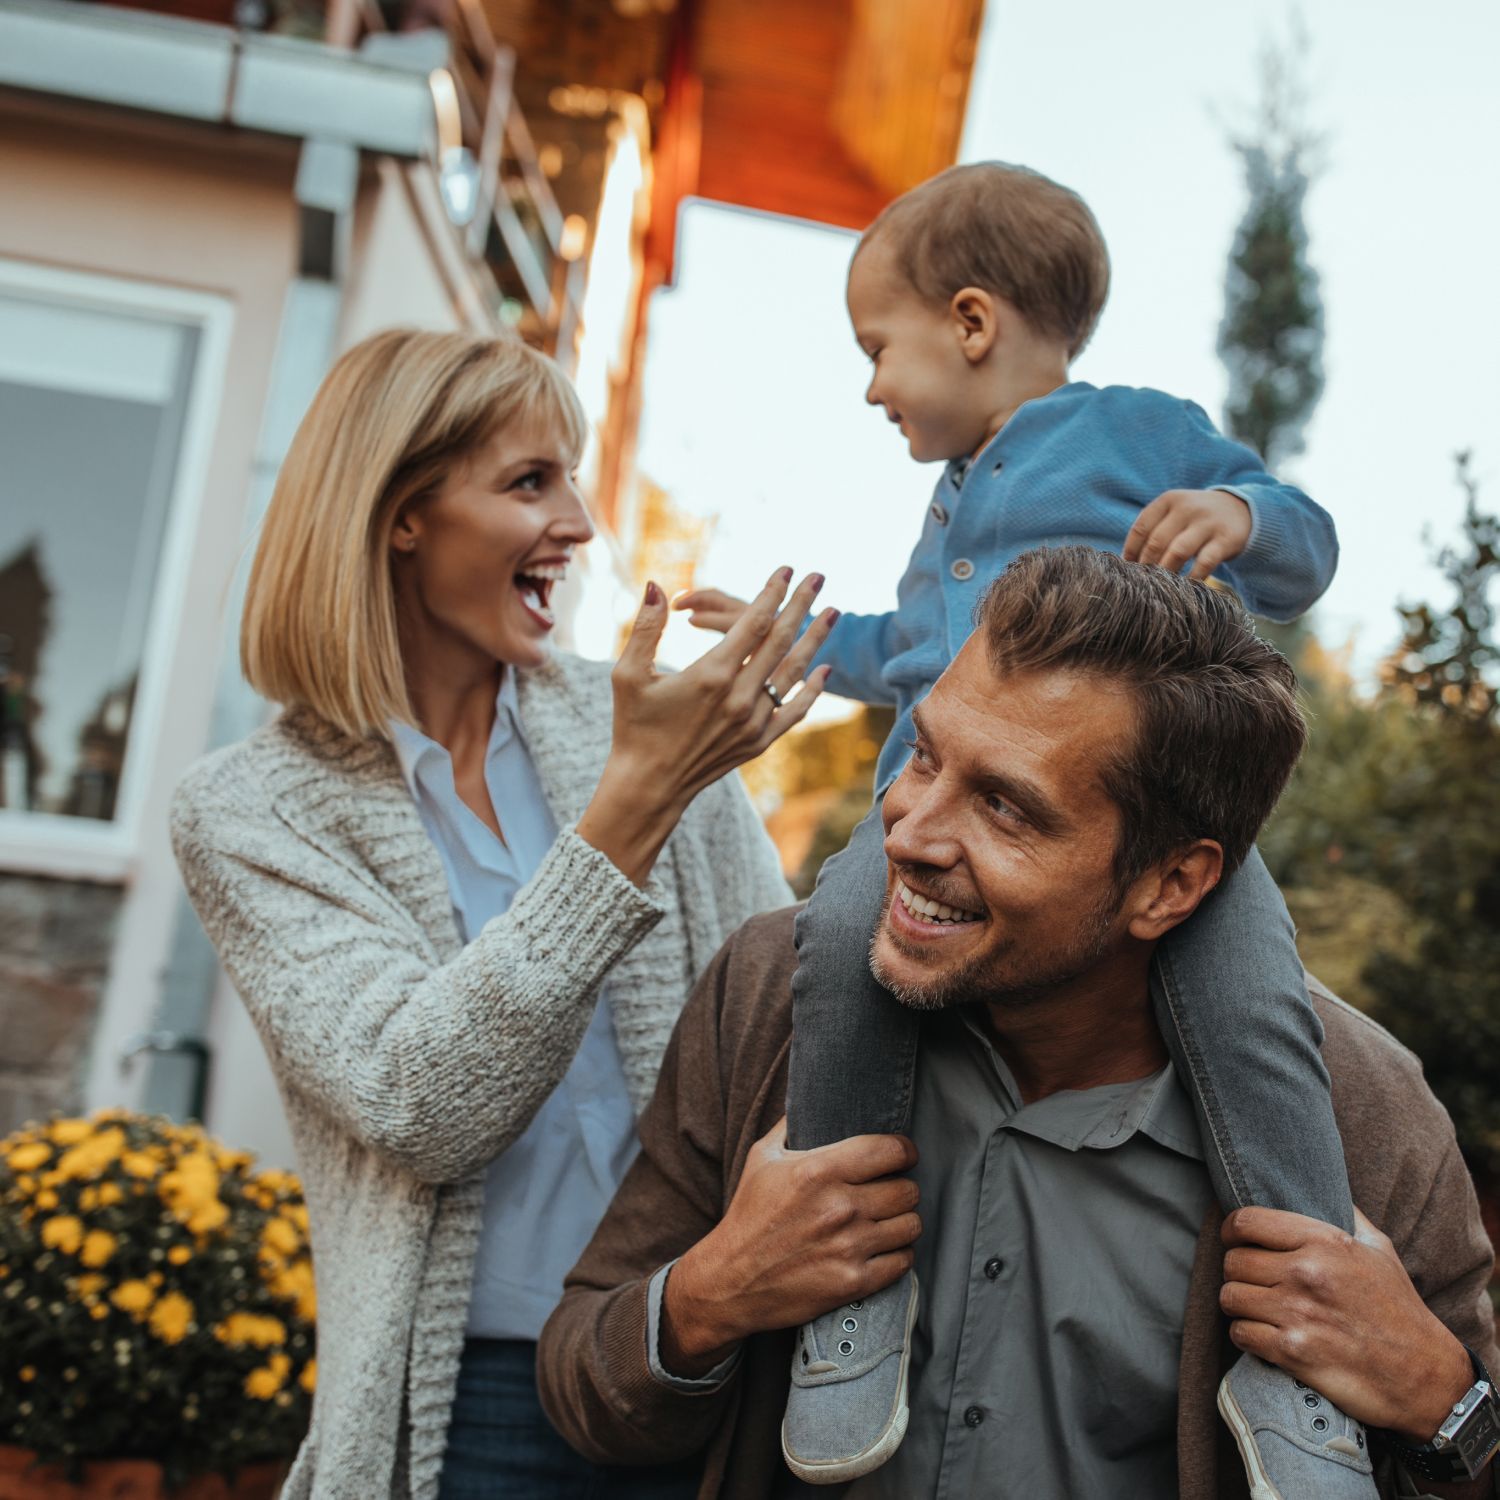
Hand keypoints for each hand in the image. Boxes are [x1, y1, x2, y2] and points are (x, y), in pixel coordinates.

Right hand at [577, 569, 837, 884]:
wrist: (649, 785)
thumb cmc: (634, 726)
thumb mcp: (629, 674)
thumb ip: (646, 627)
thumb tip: (657, 585)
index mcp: (711, 675)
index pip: (752, 623)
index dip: (771, 593)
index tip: (785, 569)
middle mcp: (739, 696)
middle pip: (779, 640)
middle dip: (800, 605)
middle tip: (819, 576)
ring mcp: (753, 721)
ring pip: (792, 672)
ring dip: (814, 640)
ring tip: (833, 613)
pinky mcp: (759, 742)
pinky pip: (793, 711)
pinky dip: (811, 690)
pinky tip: (824, 670)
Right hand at [660, 1118, 919, 1376]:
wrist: (731, 1280)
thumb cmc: (749, 1215)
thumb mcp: (762, 1158)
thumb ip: (791, 1124)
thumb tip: (810, 1096)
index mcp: (819, 1170)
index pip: (891, 1150)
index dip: (904, 1150)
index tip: (902, 1154)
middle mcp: (840, 1207)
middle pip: (908, 1189)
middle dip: (903, 1186)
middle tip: (891, 1190)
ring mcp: (849, 1246)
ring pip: (911, 1224)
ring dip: (903, 1220)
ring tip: (889, 1219)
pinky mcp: (853, 1281)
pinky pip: (903, 1261)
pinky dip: (898, 1253)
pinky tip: (882, 1248)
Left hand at [1123, 488, 1252, 581]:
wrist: (1239, 510)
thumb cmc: (1194, 519)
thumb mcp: (1174, 514)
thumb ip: (1152, 530)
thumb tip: (1126, 562)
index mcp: (1169, 500)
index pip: (1141, 528)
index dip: (1131, 552)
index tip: (1128, 569)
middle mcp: (1187, 508)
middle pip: (1157, 542)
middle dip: (1147, 565)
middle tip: (1145, 580)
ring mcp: (1208, 523)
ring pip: (1178, 552)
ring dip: (1166, 572)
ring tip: (1162, 585)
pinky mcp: (1226, 539)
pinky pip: (1205, 562)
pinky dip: (1193, 577)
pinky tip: (1186, 586)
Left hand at [1220, 1206, 1474, 1441]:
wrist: (1424, 1375)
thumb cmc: (1399, 1309)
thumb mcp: (1379, 1249)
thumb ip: (1346, 1215)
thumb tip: (1325, 1186)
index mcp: (1323, 1242)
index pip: (1246, 1221)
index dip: (1231, 1231)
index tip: (1235, 1240)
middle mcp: (1306, 1272)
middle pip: (1233, 1262)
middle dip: (1237, 1272)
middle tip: (1252, 1281)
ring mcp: (1297, 1313)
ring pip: (1230, 1297)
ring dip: (1239, 1304)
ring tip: (1257, 1308)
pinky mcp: (1293, 1351)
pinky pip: (1240, 1334)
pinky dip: (1245, 1335)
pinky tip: (1262, 1335)